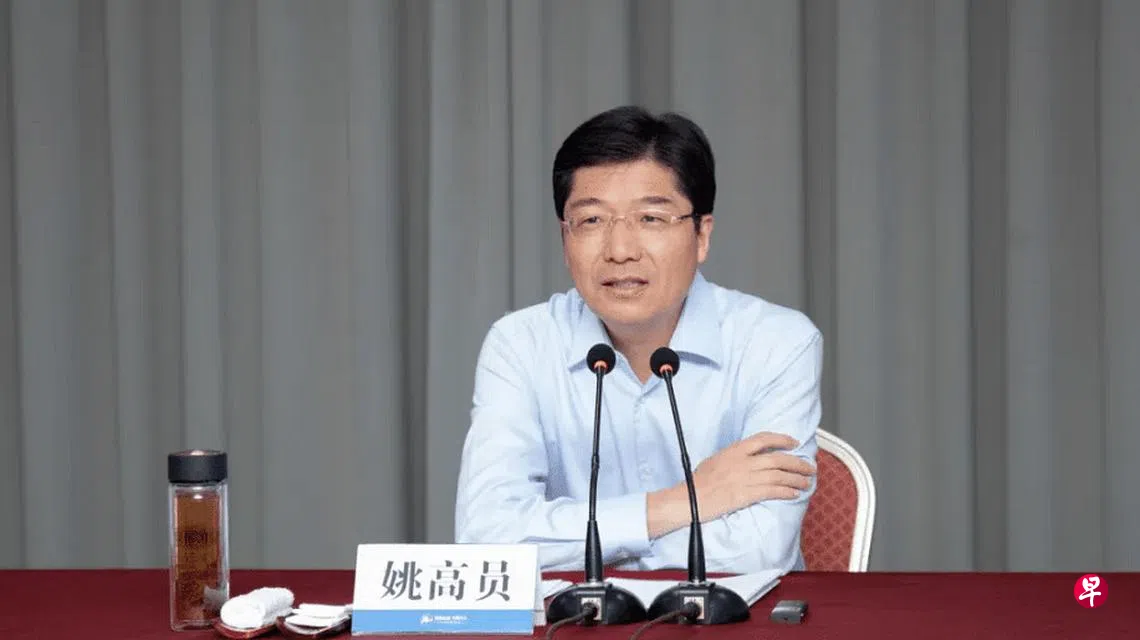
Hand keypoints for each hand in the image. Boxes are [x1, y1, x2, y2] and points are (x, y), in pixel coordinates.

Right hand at [690, 431, 814, 521]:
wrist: (691, 499)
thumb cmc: (699, 482)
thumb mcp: (716, 460)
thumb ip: (734, 457)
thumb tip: (748, 458)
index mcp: (735, 450)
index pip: (764, 439)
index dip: (782, 440)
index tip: (794, 443)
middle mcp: (743, 461)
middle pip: (778, 459)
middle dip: (797, 463)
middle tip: (809, 468)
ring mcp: (746, 478)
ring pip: (779, 475)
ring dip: (796, 479)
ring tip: (806, 482)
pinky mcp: (747, 494)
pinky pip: (773, 491)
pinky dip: (786, 492)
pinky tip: (794, 494)